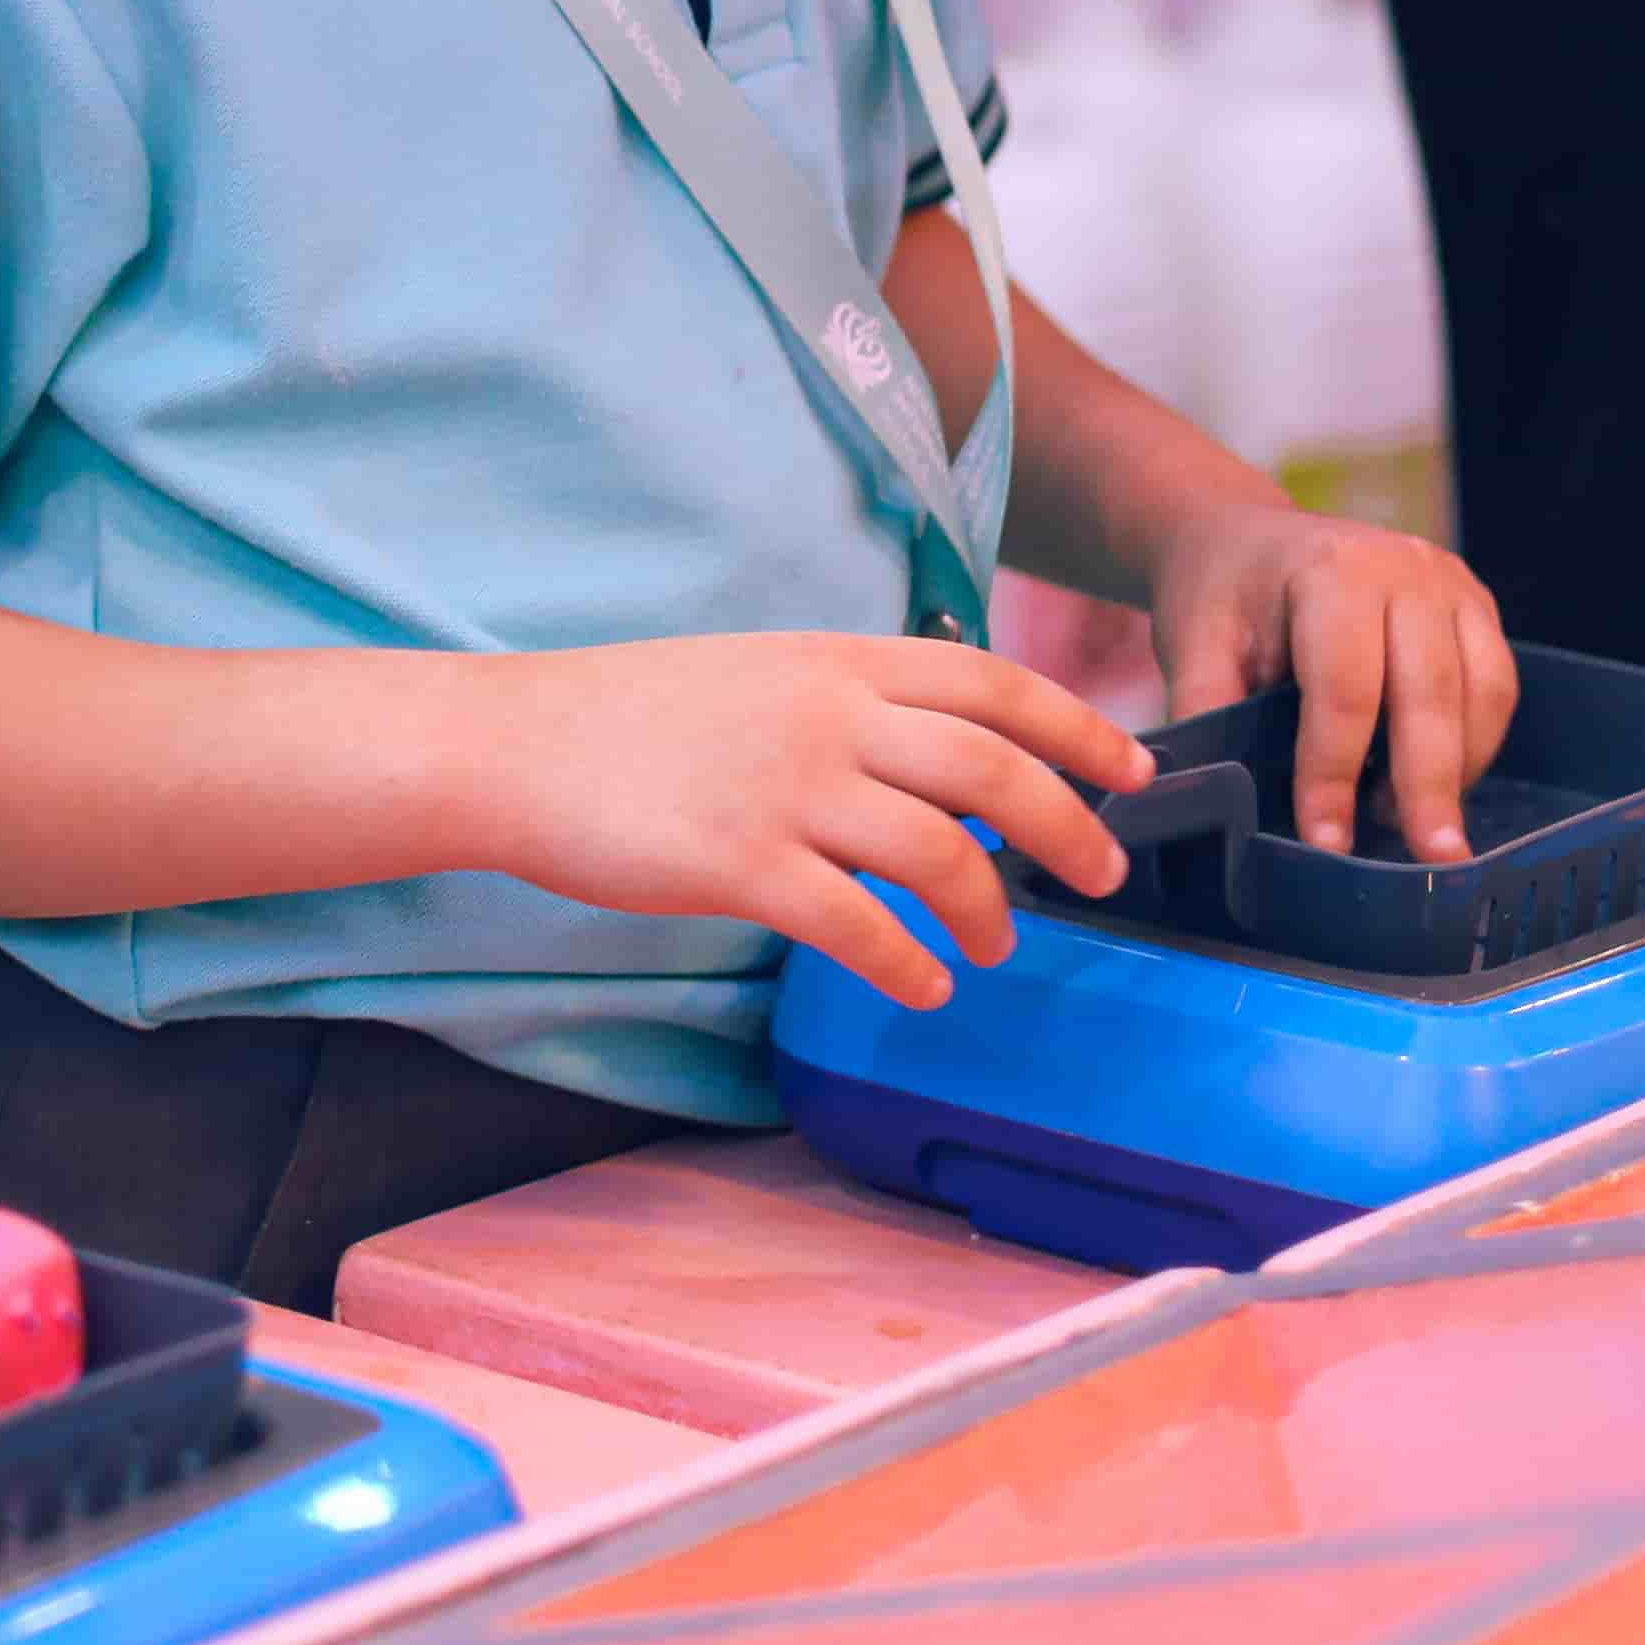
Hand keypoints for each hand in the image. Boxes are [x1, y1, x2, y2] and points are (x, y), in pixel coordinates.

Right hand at [466, 633, 1151, 1010]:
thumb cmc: (626, 715)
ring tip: (994, 945)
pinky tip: (921, 984)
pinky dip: (909, 962)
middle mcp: (824, 716)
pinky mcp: (738, 864)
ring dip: (989, 910)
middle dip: (1069, 827)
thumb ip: (847, 698)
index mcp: (835, 660)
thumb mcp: (756, 671)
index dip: (1079, 729)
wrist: (511, 742)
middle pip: (993, 768)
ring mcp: (783, 789)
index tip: (1134, 771)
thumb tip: (939, 748)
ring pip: (939, 853)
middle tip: (1103, 876)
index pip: (993, 684)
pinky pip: (859, 924)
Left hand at [1146, 499, 1520, 858]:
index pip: (1344, 688)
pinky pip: (1496, 685)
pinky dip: (1476, 745)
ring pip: (1481, 691)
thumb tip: (1220, 798)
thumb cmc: (1220, 597)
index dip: (1335, 771)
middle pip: (1429, 691)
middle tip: (1431, 858)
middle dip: (1427, 784)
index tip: (1328, 841)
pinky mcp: (1475, 606)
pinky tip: (1435, 787)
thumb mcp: (1191, 644)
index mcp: (1330, 570)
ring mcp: (1450, 583)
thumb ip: (1207, 713)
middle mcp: (1405, 569)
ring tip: (1418, 833)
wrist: (1248, 539)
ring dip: (1459, 770)